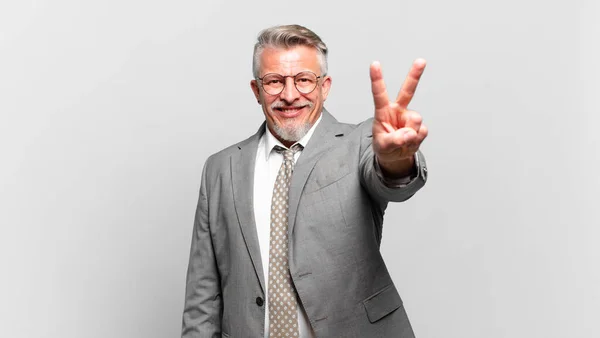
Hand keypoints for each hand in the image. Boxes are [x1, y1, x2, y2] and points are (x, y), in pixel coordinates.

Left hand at [370, 58, 427, 176]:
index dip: (377, 79)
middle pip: (408, 91)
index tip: (374, 64)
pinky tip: (409, 142)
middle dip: (415, 75)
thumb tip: (409, 134)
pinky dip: (416, 141)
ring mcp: (410, 118)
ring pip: (416, 121)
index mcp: (384, 111)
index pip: (379, 94)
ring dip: (410, 135)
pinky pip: (422, 132)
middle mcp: (399, 111)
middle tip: (421, 61)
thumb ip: (394, 141)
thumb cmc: (384, 146)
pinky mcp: (420, 127)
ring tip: (402, 142)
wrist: (395, 156)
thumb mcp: (383, 146)